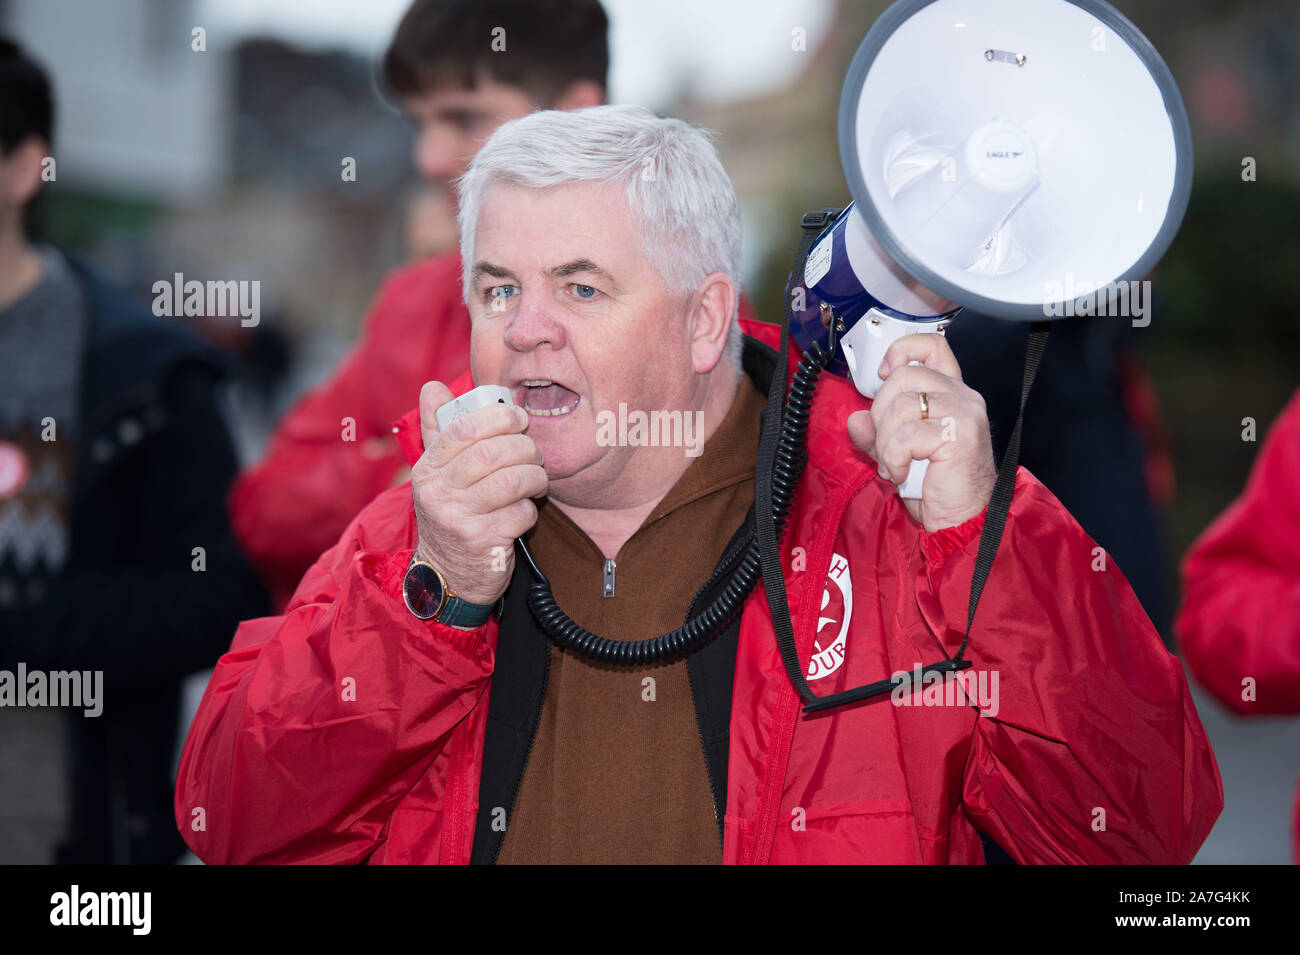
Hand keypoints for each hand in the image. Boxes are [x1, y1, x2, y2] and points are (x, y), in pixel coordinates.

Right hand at [410, 381, 546, 605]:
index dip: (498, 417)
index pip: (462, 429)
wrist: (447, 577)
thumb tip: (432, 387)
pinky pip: (521, 514)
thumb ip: (437, 430)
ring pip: (513, 481)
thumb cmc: (452, 514)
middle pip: (493, 453)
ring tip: (536, 481)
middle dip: (525, 448)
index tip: (519, 418)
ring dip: (535, 478)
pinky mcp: (482, 543)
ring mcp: (458, 520)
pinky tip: (523, 513)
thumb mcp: (437, 474)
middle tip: (535, 454)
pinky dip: (530, 510)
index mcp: (426, 470)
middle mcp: (437, 493)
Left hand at [846, 333, 995, 531]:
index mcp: (950, 394)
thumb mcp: (897, 454)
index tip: (883, 373)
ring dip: (885, 441)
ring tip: (895, 464)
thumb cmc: (938, 488)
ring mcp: (964, 413)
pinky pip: (905, 435)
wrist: (963, 521)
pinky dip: (894, 458)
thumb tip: (855, 419)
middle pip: (903, 376)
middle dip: (880, 413)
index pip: (932, 346)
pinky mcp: (959, 434)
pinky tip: (903, 473)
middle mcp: (962, 397)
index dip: (903, 350)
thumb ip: (876, 433)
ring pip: (901, 405)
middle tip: (886, 446)